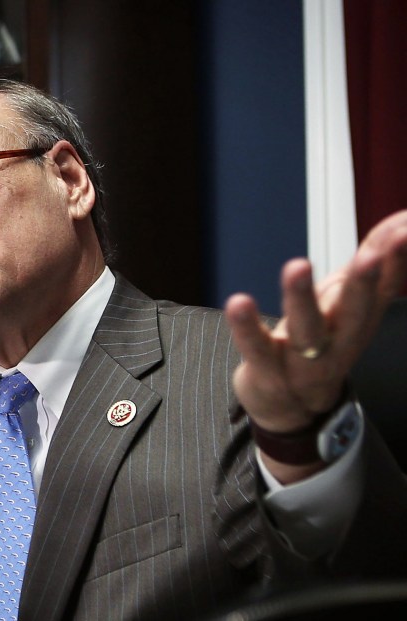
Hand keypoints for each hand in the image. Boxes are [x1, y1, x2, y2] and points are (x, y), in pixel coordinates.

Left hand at [224, 210, 406, 479]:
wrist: (291, 409)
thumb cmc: (322, 342)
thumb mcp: (348, 301)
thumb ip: (373, 261)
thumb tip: (402, 220)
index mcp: (358, 320)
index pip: (383, 291)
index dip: (397, 264)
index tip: (404, 234)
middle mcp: (338, 341)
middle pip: (355, 313)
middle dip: (364, 284)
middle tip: (371, 255)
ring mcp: (303, 362)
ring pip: (307, 332)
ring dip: (302, 299)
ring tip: (298, 266)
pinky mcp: (267, 373)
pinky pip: (257, 350)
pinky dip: (247, 328)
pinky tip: (239, 302)